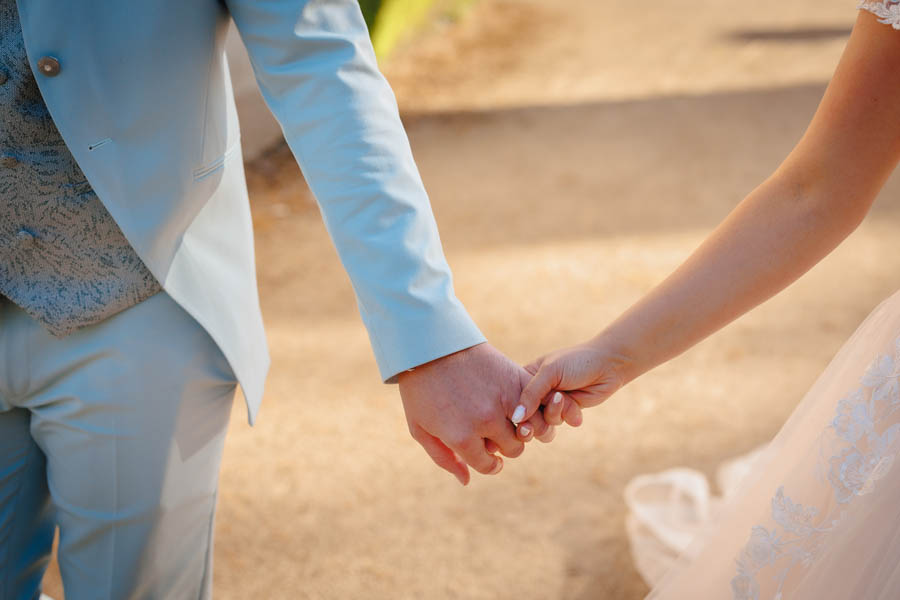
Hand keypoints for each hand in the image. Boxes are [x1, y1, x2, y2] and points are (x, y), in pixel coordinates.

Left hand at [398, 342, 554, 484]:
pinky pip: (537, 402)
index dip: (490, 464)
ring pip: (531, 428)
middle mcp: (486, 420)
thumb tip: (467, 480)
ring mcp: (503, 398)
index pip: (488, 465)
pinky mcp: (515, 378)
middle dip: (505, 446)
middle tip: (495, 435)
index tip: (490, 459)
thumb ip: (444, 458)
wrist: (431, 344)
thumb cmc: (421, 388)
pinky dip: (534, 407)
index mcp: (461, 436)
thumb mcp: (420, 428)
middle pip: (514, 448)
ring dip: (522, 427)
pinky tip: (520, 405)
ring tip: (510, 420)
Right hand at [515, 336, 633, 426]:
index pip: (511, 398)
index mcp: (526, 376)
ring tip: (565, 399)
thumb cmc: (576, 361)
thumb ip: (531, 394)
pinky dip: (568, 416)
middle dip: (534, 417)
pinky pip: (559, 423)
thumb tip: (516, 418)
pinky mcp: (566, 412)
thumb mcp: (550, 372)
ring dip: (555, 414)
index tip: (517, 417)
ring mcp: (551, 403)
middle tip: (545, 412)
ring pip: (542, 422)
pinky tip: (577, 409)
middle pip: (525, 415)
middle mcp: (536, 392)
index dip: (513, 409)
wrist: (608, 365)